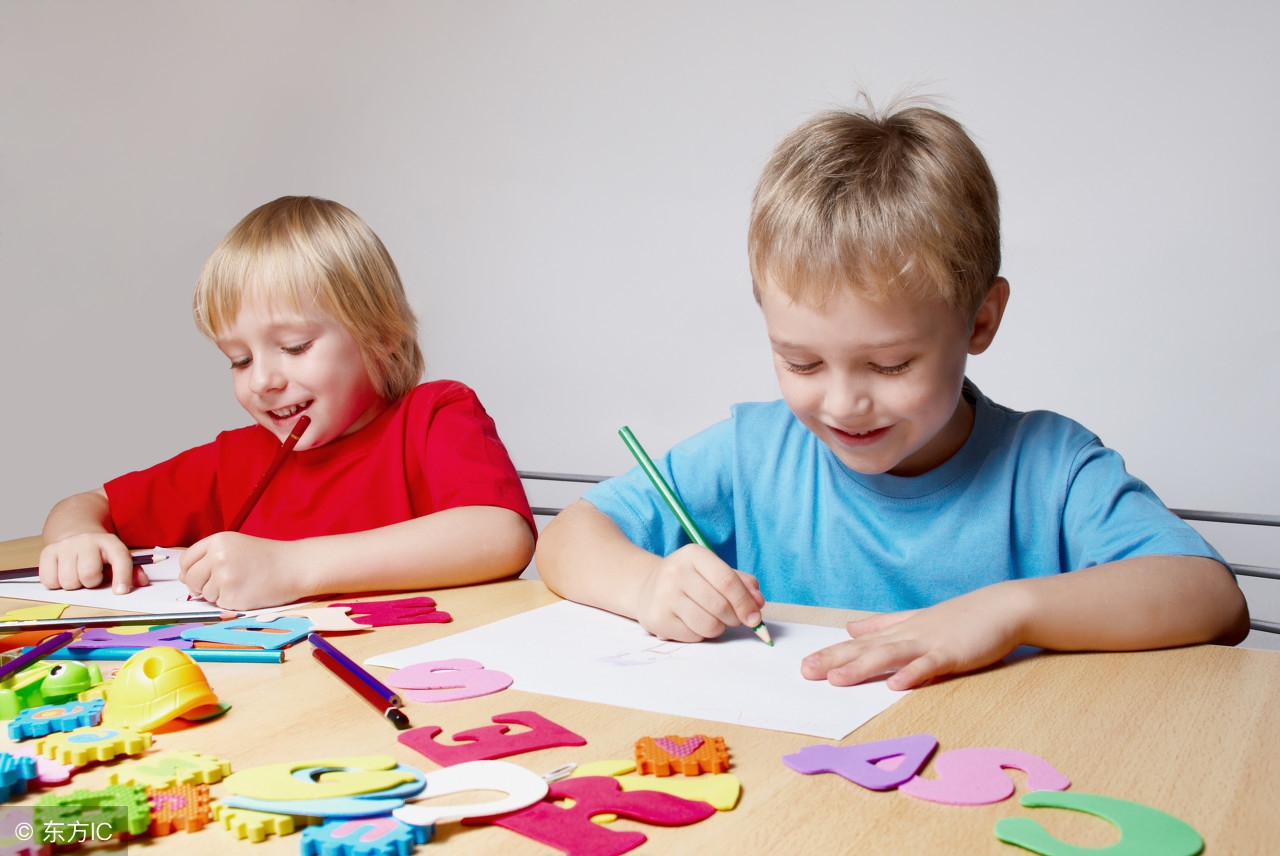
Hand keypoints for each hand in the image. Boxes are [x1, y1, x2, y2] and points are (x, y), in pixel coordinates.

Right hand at [38, 533, 149, 593]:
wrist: (74, 530)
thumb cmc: (99, 552)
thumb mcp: (117, 556)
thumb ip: (132, 571)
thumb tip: (142, 583)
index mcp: (109, 542)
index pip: (119, 558)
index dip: (122, 576)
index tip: (121, 591)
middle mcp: (87, 541)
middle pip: (88, 575)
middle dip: (91, 583)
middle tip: (91, 577)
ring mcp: (66, 545)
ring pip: (68, 581)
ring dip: (73, 584)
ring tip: (77, 574)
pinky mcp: (47, 551)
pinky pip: (49, 581)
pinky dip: (56, 583)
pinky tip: (63, 573)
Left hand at [179, 532, 309, 609]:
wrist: (295, 567)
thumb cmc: (267, 557)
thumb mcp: (236, 546)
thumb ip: (209, 557)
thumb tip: (184, 578)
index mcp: (217, 541)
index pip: (186, 561)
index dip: (189, 571)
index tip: (199, 576)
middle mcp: (217, 557)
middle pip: (190, 579)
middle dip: (200, 586)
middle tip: (222, 583)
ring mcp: (224, 578)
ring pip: (205, 594)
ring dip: (219, 594)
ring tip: (242, 584)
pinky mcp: (232, 597)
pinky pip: (219, 604)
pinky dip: (231, 602)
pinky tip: (248, 592)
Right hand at [635, 544, 764, 641]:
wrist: (648, 588)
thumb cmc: (690, 580)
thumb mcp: (714, 570)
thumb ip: (741, 583)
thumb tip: (758, 603)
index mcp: (693, 554)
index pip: (727, 580)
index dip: (745, 602)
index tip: (755, 617)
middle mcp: (675, 572)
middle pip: (720, 605)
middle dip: (734, 618)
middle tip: (732, 618)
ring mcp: (663, 596)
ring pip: (709, 624)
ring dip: (718, 628)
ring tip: (711, 619)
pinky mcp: (657, 619)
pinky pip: (694, 636)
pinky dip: (700, 634)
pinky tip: (692, 623)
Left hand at [800, 584, 1029, 689]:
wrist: (1001, 607)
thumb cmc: (961, 618)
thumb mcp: (916, 619)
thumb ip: (883, 625)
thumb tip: (851, 628)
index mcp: (899, 631)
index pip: (858, 644)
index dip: (830, 653)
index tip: (804, 664)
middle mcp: (908, 635)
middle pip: (866, 650)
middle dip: (834, 661)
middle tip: (805, 672)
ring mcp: (930, 643)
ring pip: (890, 656)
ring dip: (862, 668)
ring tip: (837, 679)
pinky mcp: (953, 653)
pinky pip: (930, 665)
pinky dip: (913, 675)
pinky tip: (896, 685)